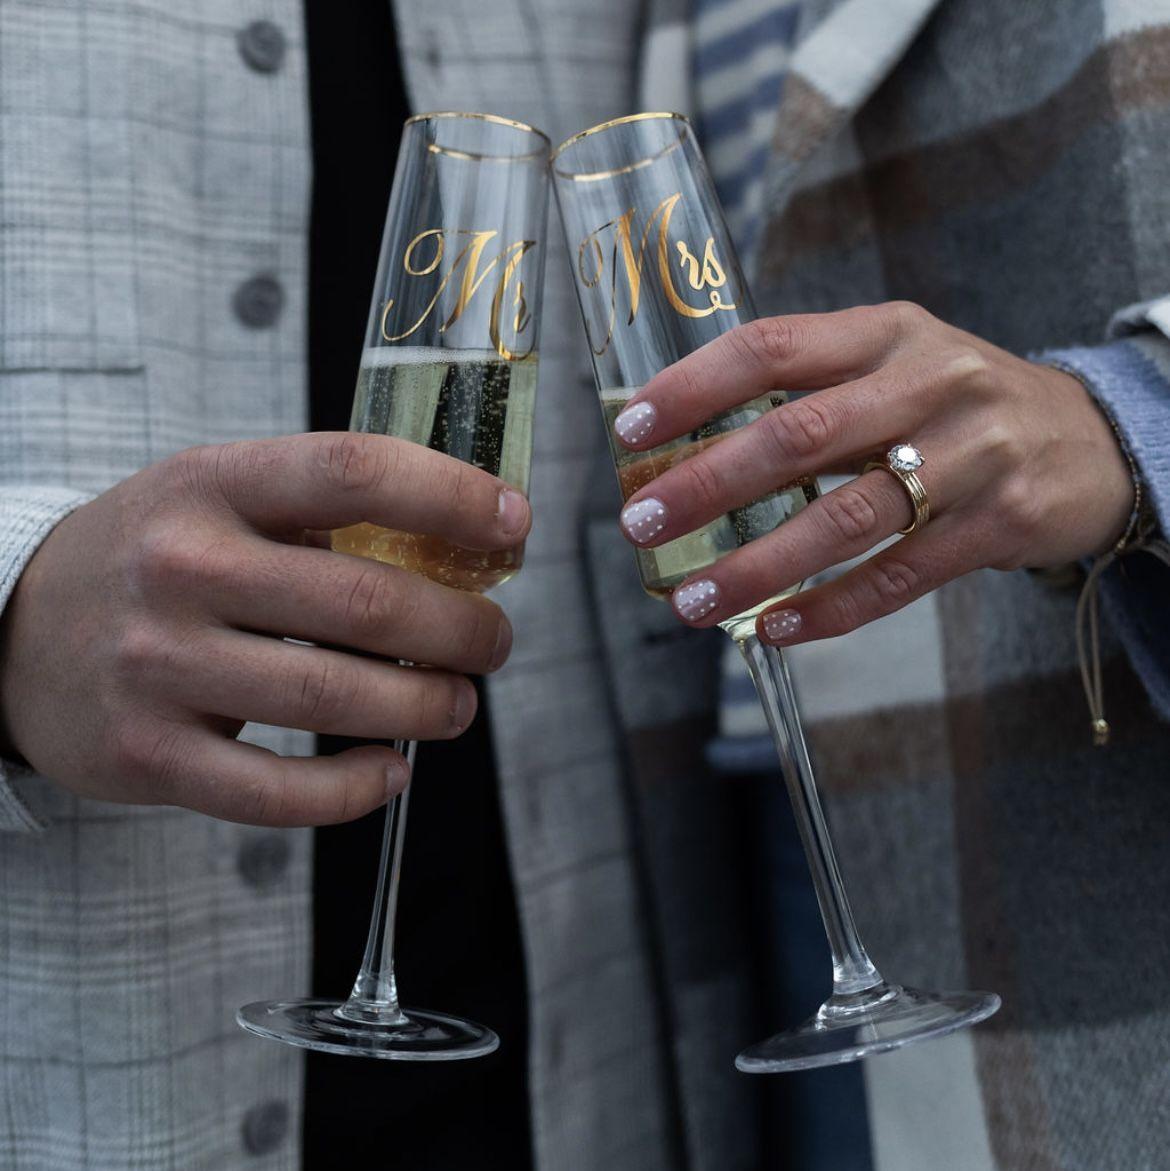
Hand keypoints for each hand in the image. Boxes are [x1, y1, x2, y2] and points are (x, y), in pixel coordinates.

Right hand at [0, 433, 529, 824]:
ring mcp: (159, 666)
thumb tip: (460, 556)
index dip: (452, 497)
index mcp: (212, 484)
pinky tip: (389, 770)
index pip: (353, 472)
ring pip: (335, 698)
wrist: (13, 626)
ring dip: (427, 707)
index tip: (514, 524)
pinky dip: (356, 788)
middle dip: (462, 630)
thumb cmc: (154, 556)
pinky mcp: (149, 754)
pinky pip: (278, 791)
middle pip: (364, 602)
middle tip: (494, 643)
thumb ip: (320, 516)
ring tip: (457, 705)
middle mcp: (181, 568)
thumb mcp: (217, 498)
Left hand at [613, 303, 1132, 644]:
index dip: (693, 388)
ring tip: (692, 600)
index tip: (631, 431)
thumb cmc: (958, 401)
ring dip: (757, 565)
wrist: (1093, 438)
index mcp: (887, 332)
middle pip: (800, 436)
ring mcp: (970, 457)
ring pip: (843, 519)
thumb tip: (691, 440)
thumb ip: (813, 387)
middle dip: (708, 484)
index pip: (773, 348)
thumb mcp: (896, 360)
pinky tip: (771, 628)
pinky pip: (896, 578)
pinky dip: (828, 609)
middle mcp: (930, 384)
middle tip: (641, 524)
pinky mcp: (996, 525)